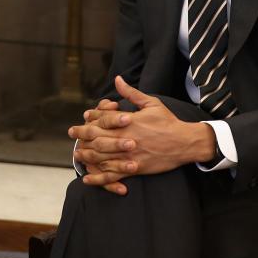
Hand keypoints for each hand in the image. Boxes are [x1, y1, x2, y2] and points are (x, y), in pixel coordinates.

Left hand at [71, 76, 214, 187]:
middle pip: (97, 137)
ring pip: (102, 156)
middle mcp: (126, 138)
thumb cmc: (168, 121)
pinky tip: (88, 178)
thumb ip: (131, 93)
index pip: (103, 118)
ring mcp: (129, 155)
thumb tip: (117, 79)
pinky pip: (113, 174)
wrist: (185, 142)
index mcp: (129, 121)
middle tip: (72, 133)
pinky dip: (99, 177)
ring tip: (77, 153)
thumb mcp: (151, 103)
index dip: (92, 117)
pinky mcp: (135, 168)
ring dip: (86, 155)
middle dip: (82, 134)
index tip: (85, 116)